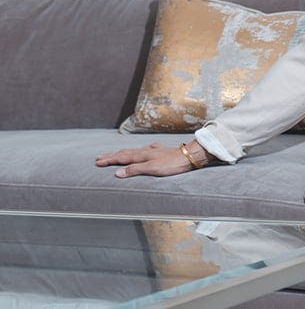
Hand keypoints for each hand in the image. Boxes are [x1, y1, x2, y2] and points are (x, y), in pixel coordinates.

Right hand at [95, 140, 209, 177]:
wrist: (189, 156)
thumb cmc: (172, 164)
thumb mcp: (152, 169)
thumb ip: (135, 170)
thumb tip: (117, 173)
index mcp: (142, 155)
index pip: (121, 158)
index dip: (109, 160)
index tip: (97, 162)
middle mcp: (146, 150)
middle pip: (125, 153)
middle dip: (112, 156)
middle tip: (99, 158)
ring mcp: (154, 149)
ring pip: (134, 150)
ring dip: (122, 153)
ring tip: (115, 154)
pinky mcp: (162, 150)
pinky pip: (146, 150)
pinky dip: (138, 151)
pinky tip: (143, 150)